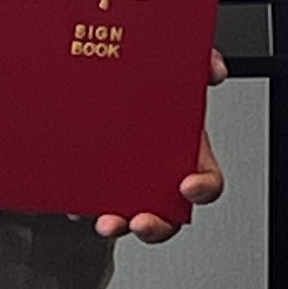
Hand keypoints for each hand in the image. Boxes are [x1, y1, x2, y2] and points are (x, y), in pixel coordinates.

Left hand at [99, 52, 231, 241]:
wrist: (99, 85)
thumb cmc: (142, 89)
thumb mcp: (174, 69)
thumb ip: (200, 62)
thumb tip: (213, 69)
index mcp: (183, 153)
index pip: (206, 181)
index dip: (203, 188)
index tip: (188, 186)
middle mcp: (156, 178)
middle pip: (167, 216)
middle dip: (156, 226)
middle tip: (141, 220)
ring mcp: (124, 187)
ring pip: (127, 220)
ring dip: (118, 225)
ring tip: (106, 221)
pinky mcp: (92, 189)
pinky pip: (88, 206)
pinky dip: (80, 207)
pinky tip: (74, 199)